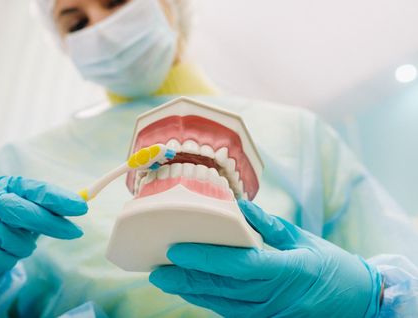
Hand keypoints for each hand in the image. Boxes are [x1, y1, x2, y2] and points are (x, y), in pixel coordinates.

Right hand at [0, 176, 87, 287]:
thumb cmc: (5, 226)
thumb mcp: (25, 211)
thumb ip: (47, 207)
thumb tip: (80, 203)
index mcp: (4, 184)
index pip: (35, 189)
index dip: (60, 198)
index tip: (82, 207)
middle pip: (23, 210)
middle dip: (51, 223)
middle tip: (76, 232)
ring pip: (13, 238)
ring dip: (24, 246)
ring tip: (18, 245)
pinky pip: (1, 257)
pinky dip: (9, 259)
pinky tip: (2, 254)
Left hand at [150, 200, 381, 317]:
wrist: (359, 303)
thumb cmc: (334, 268)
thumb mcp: (305, 241)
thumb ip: (271, 227)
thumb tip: (240, 207)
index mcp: (284, 271)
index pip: (236, 265)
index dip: (204, 258)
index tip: (176, 249)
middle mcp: (272, 297)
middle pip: (221, 288)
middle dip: (185, 279)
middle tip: (155, 269)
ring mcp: (267, 314)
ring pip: (222, 303)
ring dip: (191, 292)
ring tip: (164, 280)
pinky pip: (231, 312)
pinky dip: (208, 302)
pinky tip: (190, 292)